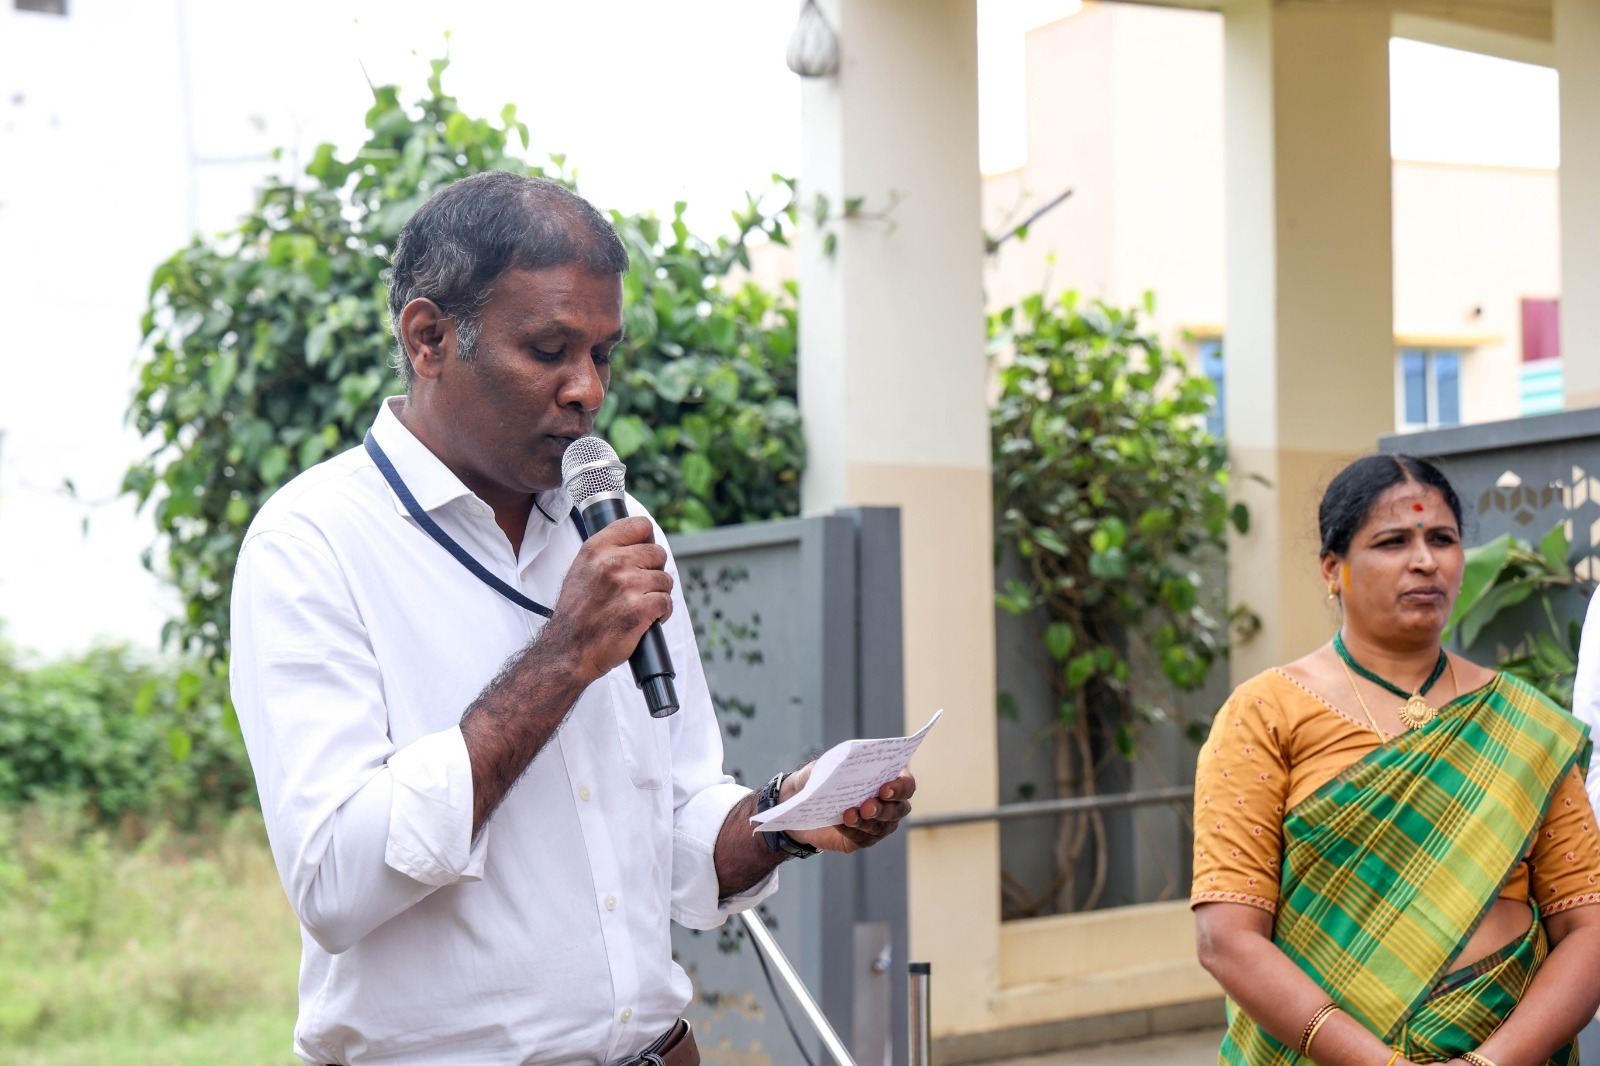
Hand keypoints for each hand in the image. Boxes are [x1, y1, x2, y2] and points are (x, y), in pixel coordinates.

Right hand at [544, 517, 672, 684]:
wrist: (568, 650)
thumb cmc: (577, 613)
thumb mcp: (582, 570)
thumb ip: (607, 552)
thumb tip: (640, 542)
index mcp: (597, 548)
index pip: (640, 525)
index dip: (648, 540)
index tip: (644, 555)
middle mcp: (612, 562)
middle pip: (658, 553)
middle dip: (653, 572)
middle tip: (639, 589)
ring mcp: (627, 585)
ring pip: (665, 580)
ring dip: (657, 595)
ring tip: (639, 606)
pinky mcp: (640, 608)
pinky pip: (666, 602)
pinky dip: (662, 613)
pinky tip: (646, 620)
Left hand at [784, 765, 916, 853]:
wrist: (804, 807)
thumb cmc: (819, 781)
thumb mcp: (822, 767)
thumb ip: (832, 764)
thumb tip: (840, 764)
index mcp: (887, 779)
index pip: (907, 784)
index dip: (900, 787)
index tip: (884, 788)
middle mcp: (889, 803)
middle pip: (899, 809)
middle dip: (884, 808)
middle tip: (867, 806)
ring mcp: (879, 824)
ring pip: (882, 826)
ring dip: (866, 821)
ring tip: (849, 815)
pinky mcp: (864, 839)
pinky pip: (863, 838)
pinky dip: (852, 831)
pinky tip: (840, 823)